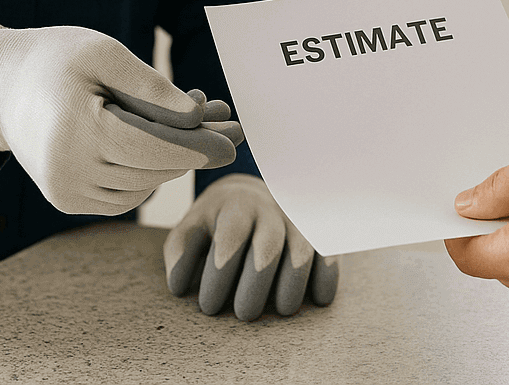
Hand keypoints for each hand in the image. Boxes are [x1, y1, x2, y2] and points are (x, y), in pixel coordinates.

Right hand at [0, 25, 243, 215]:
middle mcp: (68, 173)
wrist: (2, 88)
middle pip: (155, 168)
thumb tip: (198, 117)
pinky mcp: (68, 201)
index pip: (155, 147)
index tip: (237, 136)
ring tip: (203, 123)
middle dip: (196, 147)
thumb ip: (152, 87)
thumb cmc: (57, 60)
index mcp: (76, 132)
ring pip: (145, 185)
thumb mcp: (106, 54)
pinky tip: (164, 141)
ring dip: (176, 159)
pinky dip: (150, 171)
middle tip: (231, 123)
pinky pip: (127, 194)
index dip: (201, 144)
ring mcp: (66, 193)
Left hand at [164, 173, 338, 320]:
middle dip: (256, 286)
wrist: (250, 194)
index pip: (229, 241)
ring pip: (302, 250)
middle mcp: (269, 209)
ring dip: (293, 283)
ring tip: (283, 310)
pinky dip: (328, 274)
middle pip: (268, 248)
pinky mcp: (318, 231)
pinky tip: (320, 299)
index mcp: (234, 206)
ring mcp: (296, 219)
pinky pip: (330, 251)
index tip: (208, 307)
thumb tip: (179, 284)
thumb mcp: (192, 227)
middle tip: (244, 314)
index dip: (219, 277)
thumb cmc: (215, 222)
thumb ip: (181, 249)